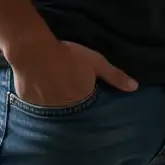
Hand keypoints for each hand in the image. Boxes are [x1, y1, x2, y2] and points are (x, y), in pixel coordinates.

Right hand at [11, 39, 137, 108]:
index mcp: (82, 101)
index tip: (87, 92)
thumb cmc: (68, 56)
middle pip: (71, 110)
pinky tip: (40, 90)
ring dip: (56, 104)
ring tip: (55, 90)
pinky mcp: (30, 107)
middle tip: (68, 88)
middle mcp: (65, 111)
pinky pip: (38, 108)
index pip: (88, 108)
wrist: (35, 53)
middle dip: (72, 103)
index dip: (87, 99)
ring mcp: (45, 111)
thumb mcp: (96, 62)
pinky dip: (40, 102)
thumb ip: (115, 76)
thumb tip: (135, 88)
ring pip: (54, 111)